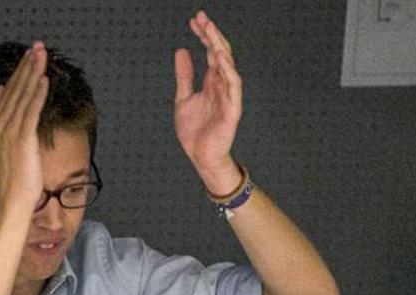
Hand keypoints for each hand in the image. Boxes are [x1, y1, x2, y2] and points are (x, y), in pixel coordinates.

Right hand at [0, 42, 48, 218]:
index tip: (29, 55)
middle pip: (15, 88)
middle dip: (26, 66)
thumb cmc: (14, 175)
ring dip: (33, 73)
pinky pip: (31, 112)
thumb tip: (2, 93)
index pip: (9, 91)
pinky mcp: (23, 139)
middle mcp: (1, 125)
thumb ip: (6, 117)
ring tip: (41, 56)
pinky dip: (37, 94)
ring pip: (23, 96)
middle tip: (37, 46)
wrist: (12, 197)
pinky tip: (44, 80)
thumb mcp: (8, 143)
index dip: (19, 71)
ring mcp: (11, 131)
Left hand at [174, 10, 243, 193]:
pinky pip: (233, 86)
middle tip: (202, 18)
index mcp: (212, 81)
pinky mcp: (232, 108)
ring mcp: (228, 95)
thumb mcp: (183, 98)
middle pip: (220, 53)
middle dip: (211, 35)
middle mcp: (222, 84)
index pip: (210, 52)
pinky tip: (220, 58)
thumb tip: (181, 50)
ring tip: (210, 32)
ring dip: (219, 48)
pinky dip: (228, 71)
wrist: (200, 156)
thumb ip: (184, 75)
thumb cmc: (195, 131)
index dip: (203, 36)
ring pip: (228, 65)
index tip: (194, 20)